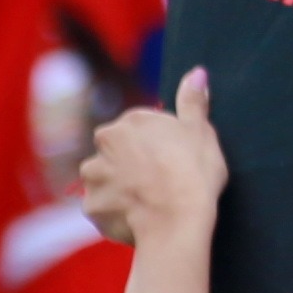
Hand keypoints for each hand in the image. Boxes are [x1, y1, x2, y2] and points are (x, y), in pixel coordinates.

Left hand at [80, 66, 227, 253]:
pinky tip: (139, 217)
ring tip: (149, 201)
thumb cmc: (194, 172)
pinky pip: (103, 208)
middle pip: (116, 152)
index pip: (138, 129)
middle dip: (131, 163)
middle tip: (160, 180)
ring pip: (105, 179)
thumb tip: (197, 72)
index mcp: (129, 122)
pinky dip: (116, 212)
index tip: (172, 160)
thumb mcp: (201, 130)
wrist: (177, 220)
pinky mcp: (91, 207)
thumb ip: (193, 101)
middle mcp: (102, 144)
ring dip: (120, 187)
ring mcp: (93, 177)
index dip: (157, 146)